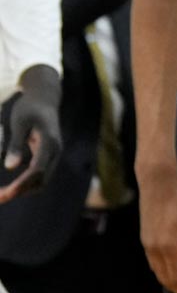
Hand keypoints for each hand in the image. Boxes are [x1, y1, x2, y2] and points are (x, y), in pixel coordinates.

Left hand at [0, 65, 61, 203]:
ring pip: (42, 180)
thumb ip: (16, 145)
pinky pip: (40, 175)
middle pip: (41, 180)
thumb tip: (10, 167)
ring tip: (2, 193)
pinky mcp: (49, 155)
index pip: (37, 170)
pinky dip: (26, 183)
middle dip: (20, 191)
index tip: (4, 194)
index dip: (21, 184)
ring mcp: (54, 154)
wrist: (45, 98)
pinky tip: (10, 184)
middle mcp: (55, 151)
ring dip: (23, 189)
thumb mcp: (19, 123)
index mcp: (49, 142)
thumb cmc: (29, 108)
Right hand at [137, 166, 176, 292]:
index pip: (176, 278)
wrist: (157, 182)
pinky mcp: (146, 240)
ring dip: (173, 281)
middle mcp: (154, 249)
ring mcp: (147, 245)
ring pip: (159, 273)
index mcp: (168, 246)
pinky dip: (166, 271)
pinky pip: (155, 263)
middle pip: (166, 279)